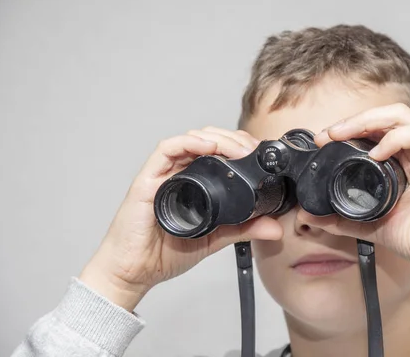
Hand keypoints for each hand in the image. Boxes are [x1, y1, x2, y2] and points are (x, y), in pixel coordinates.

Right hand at [79, 127, 281, 310]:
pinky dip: (187, 142)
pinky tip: (206, 146)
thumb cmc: (165, 252)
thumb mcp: (215, 238)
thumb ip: (244, 229)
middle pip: (207, 140)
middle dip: (233, 139)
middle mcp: (178, 173)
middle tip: (252, 149)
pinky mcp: (147, 180)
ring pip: (190, 140)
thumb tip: (275, 227)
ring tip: (237, 148)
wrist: (135, 272)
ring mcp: (162, 174)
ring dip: (216, 138)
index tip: (259, 153)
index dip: (239, 146)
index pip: (218, 152)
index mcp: (194, 182)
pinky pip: (165, 151)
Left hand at [313, 103, 409, 273]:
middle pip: (387, 118)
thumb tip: (308, 215)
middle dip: (355, 121)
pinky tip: (378, 153)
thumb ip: (341, 219)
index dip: (351, 129)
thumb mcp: (372, 225)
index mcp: (406, 162)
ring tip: (345, 134)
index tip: (324, 140)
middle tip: (329, 133)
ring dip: (370, 121)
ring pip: (403, 118)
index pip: (378, 130)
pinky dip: (397, 138)